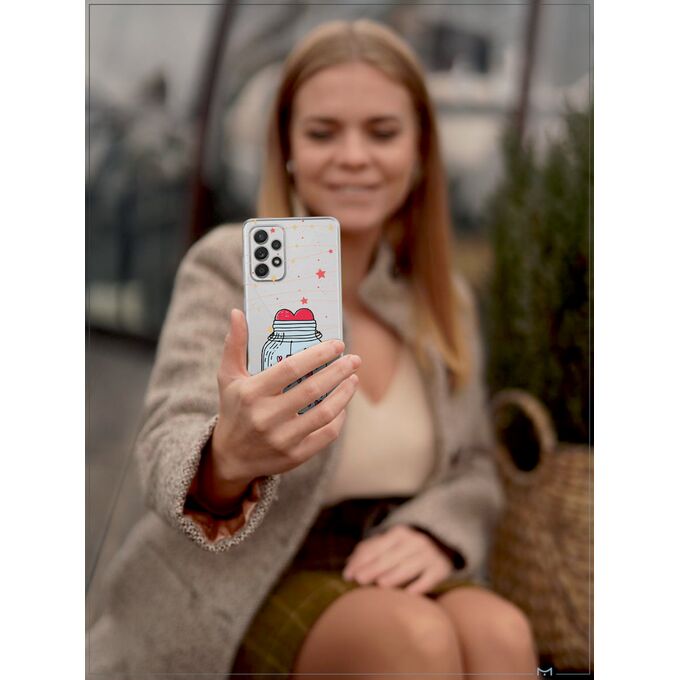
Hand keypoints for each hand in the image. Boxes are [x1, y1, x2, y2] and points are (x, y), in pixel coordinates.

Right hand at [209, 308, 360, 488]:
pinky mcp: (294, 456)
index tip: (337, 344)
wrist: (229, 457)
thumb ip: (234, 345)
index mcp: (251, 393)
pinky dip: (339, 419)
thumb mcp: (227, 377)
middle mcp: (265, 417)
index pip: (290, 369)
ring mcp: (281, 439)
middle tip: (354, 359)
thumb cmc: (233, 408)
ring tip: (352, 378)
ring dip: (344, 394)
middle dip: (338, 371)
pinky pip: (326, 435)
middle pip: (312, 389)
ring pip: (324, 413)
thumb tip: (237, 312)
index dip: (318, 355)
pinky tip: (343, 405)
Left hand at [342, 524, 452, 595]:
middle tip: (359, 579)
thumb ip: (370, 550)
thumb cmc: (407, 547)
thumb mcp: (390, 543)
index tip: (348, 574)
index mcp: (399, 533)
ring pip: (409, 566)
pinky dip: (419, 586)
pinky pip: (429, 579)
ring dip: (395, 575)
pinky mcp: (441, 569)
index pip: (376, 548)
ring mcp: (429, 555)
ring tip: (380, 584)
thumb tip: (349, 565)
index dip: (361, 561)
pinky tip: (408, 594)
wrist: (443, 544)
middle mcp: (415, 541)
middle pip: (390, 557)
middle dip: (373, 568)